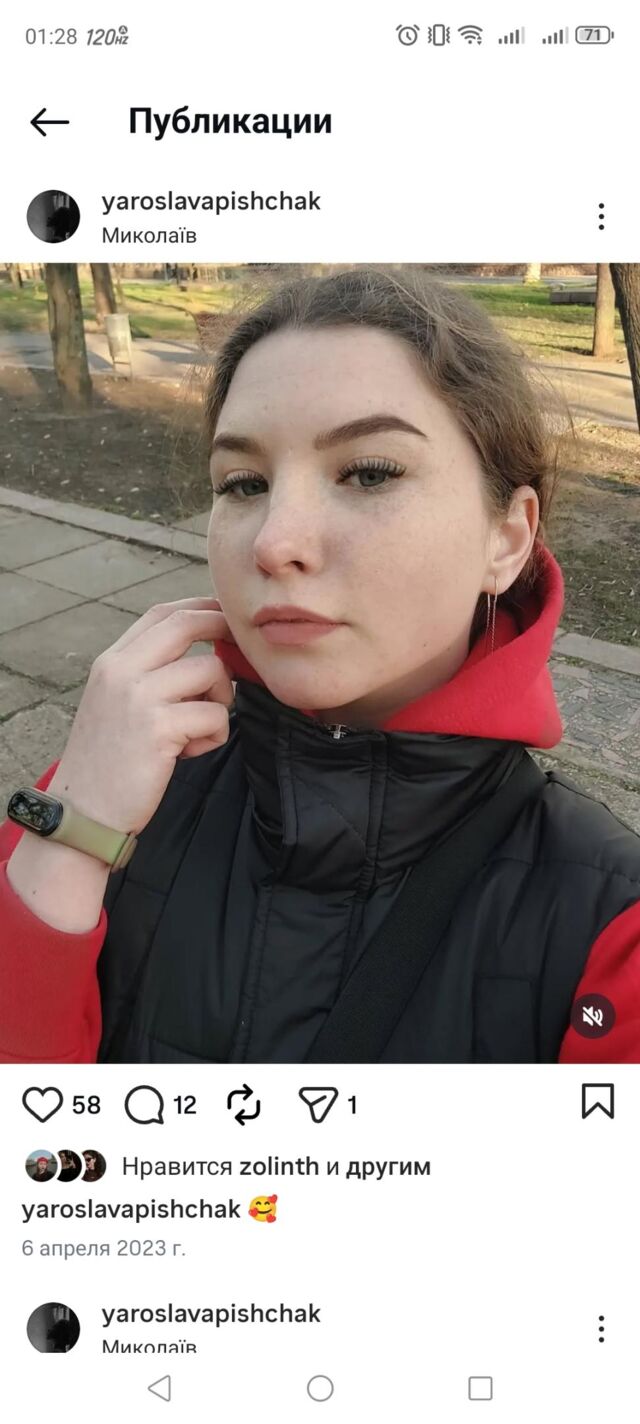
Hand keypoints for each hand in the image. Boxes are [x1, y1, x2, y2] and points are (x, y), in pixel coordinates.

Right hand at [47, 597, 237, 834]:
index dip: (199, 608)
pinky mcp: (159, 728)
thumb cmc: (108, 763)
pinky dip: (215, 735)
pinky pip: (215, 715)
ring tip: (199, 729)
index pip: (161, 614)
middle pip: (186, 624)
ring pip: (210, 670)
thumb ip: (147, 675)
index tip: (223, 616)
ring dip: (221, 699)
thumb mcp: (116, 704)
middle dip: (223, 629)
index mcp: (111, 662)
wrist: (84, 812)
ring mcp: (139, 697)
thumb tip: (203, 655)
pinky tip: (190, 753)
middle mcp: (122, 671)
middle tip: (242, 649)